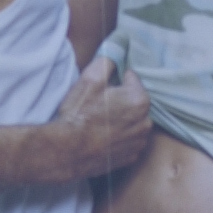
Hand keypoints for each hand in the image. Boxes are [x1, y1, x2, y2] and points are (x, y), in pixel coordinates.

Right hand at [51, 57, 151, 180]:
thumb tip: (116, 55)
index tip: (103, 88)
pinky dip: (121, 137)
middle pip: (135, 101)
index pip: (132, 79)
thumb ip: (108, 62)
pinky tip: (104, 136)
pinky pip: (130, 140)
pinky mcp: (131, 157)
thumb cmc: (78, 114)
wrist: (66, 151)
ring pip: (134, 122)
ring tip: (101, 122)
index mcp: (139, 100)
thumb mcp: (89, 79)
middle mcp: (145, 122)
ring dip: (123, 119)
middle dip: (122, 100)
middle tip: (99, 105)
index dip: (116, 80)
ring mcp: (139, 142)